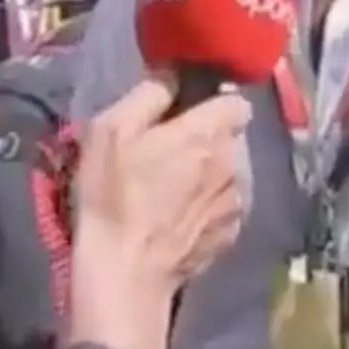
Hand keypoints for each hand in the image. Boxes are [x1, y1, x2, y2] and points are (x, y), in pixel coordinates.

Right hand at [64, 72, 249, 348]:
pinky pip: (225, 207)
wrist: (125, 271)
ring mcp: (236, 202)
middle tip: (171, 153)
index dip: (214, 103)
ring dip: (211, 174)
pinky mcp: (230, 235)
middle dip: (209, 140)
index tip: (188, 113)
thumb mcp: (111, 129)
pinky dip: (209, 207)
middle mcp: (234, 163)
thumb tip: (171, 77)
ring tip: (175, 190)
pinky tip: (180, 218)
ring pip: (231, 173)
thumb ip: (149, 94)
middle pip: (232, 139)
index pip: (237, 102)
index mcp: (209, 133)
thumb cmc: (112, 194)